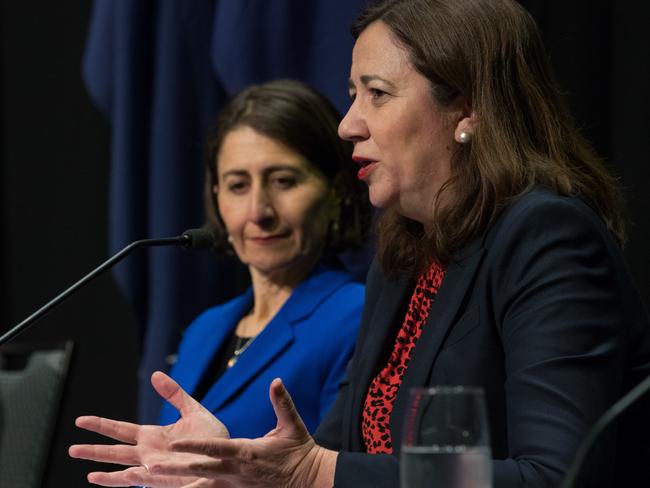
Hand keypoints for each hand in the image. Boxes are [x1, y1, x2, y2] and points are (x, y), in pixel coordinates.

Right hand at [69, 371, 229, 486]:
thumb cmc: (212, 437)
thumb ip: (174, 394)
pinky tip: (115, 478)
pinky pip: (143, 481)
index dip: (100, 425)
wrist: (229, 455)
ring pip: (124, 470)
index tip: (81, 420)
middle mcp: (149, 453)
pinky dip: (128, 480)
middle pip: (115, 451)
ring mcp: (156, 468)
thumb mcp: (192, 410)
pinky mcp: (166, 479)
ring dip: (106, 471)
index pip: (120, 430)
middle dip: (94, 450)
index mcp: (153, 436)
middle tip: (71, 448)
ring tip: (87, 471)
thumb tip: (156, 375)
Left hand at [147, 378, 337, 487]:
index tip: (173, 444)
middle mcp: (236, 472)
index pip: (215, 449)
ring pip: (201, 486)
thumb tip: (276, 380)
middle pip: (200, 470)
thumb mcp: (292, 425)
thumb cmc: (299, 452)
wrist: (308, 481)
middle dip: (174, 469)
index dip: (193, 446)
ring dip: (178, 484)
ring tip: (152, 483)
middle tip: (149, 468)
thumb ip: (282, 402)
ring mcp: (234, 486)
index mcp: (247, 452)